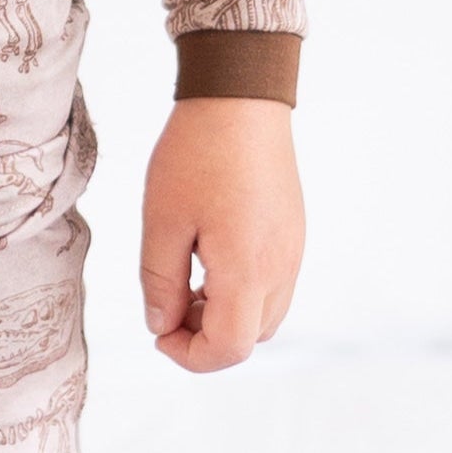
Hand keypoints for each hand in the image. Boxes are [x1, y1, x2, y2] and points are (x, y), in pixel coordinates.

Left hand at [138, 97, 302, 373]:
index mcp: (247, 270)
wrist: (241, 97)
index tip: (158, 331)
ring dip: (224, 316)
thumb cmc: (196, 154)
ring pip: (264, 317)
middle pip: (248, 339)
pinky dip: (241, 292)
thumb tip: (161, 325)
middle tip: (167, 301)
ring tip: (187, 278)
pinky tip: (210, 257)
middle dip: (204, 336)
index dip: (189, 355)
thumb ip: (160, 282)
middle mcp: (280, 269)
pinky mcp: (293, 235)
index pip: (228, 349)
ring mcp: (293, 252)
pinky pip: (273, 287)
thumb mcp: (161, 220)